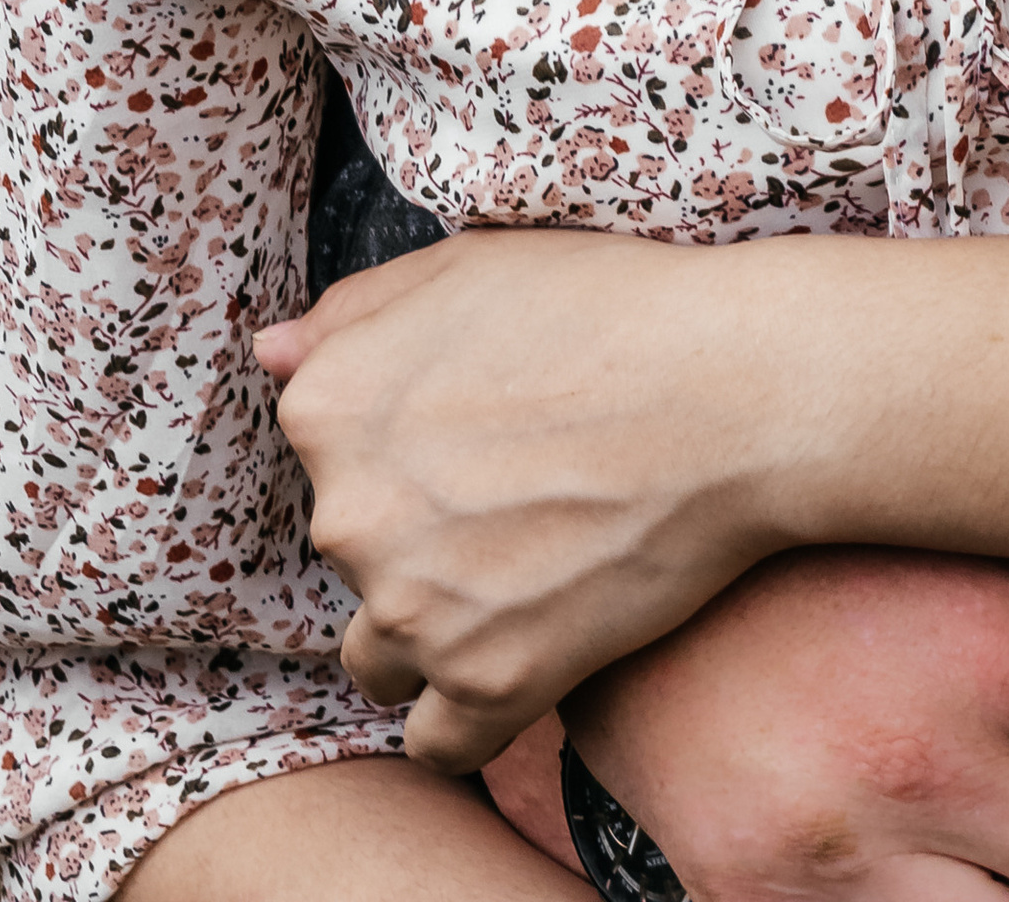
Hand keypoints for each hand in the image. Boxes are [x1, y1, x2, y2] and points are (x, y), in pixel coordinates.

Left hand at [258, 229, 777, 768]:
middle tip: (519, 497)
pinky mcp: (486, 683)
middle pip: (354, 554)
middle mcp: (348, 515)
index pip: (327, 456)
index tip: (476, 433)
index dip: (403, 446)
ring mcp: (413, 609)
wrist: (735, 391)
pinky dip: (469, 716)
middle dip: (417, 537)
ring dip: (432, 631)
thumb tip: (273, 355)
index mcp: (332, 407)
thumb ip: (356, 313)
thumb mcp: (471, 266)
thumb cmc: (613, 309)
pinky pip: (437, 742)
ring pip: (381, 655)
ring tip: (523, 580)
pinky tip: (517, 665)